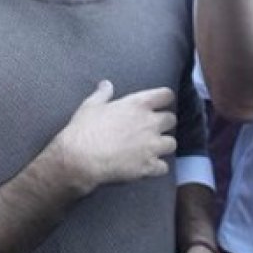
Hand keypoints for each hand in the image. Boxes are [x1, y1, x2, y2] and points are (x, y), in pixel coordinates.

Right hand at [48, 80, 176, 194]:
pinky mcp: (149, 166)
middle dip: (164, 124)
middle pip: (171, 120)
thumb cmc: (84, 129)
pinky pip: (164, 167)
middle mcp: (150, 123)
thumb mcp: (90, 105)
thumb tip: (106, 84)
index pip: (166, 95)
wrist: (81, 158)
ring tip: (152, 149)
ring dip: (163, 146)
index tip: (159, 104)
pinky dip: (157, 167)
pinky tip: (147, 166)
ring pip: (172, 144)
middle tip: (152, 128)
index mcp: (137, 105)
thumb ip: (103, 94)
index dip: (164, 99)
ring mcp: (152, 146)